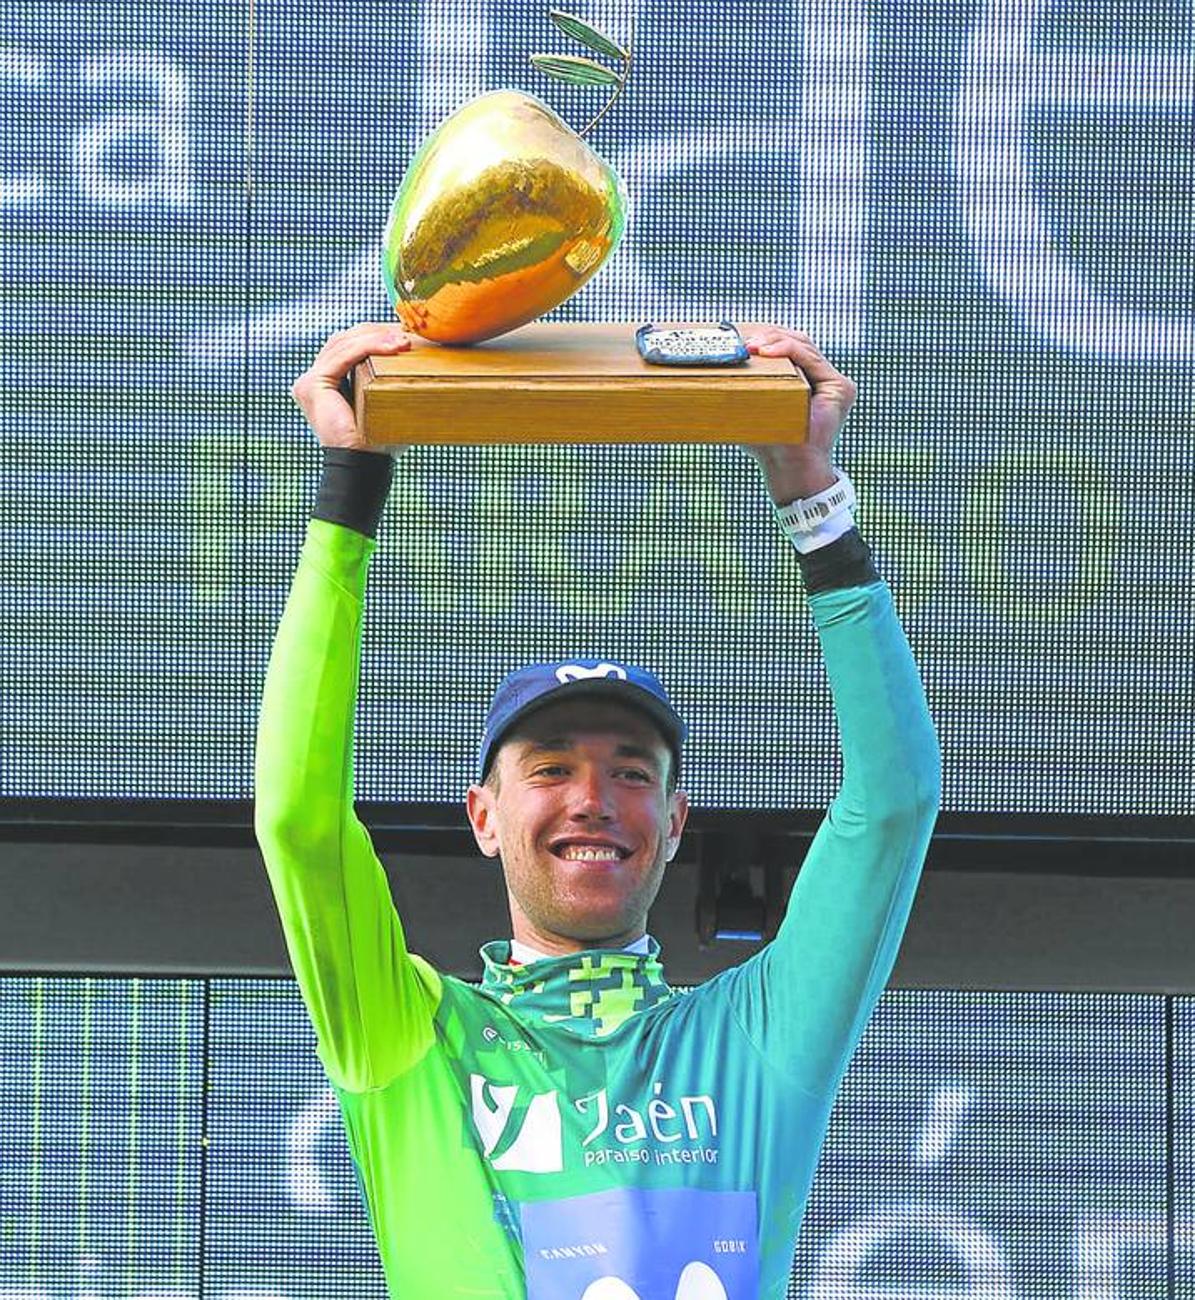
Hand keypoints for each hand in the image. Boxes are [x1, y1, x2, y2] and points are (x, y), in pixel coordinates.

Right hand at [289, 323, 412, 451]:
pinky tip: (393, 346)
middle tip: (409, 333)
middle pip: (345, 339)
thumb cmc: (380, 441)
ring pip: (344, 344)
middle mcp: (314, 379)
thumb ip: (391, 380)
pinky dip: (369, 347)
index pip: (349, 345)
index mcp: (328, 381)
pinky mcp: (312, 385)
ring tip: (406, 341)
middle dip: (377, 331)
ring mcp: (310, 382)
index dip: (376, 334)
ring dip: (377, 338)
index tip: (406, 332)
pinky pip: (343, 357)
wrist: (366, 467)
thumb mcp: (387, 402)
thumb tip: (424, 360)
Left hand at [741, 327, 857, 502]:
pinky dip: (789, 350)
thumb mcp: (749, 409)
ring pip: (803, 345)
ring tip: (752, 346)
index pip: (785, 348)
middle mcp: (821, 378)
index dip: (764, 337)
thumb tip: (705, 374)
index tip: (738, 338)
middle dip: (768, 335)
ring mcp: (833, 382)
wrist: (789, 470)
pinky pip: (812, 359)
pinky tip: (767, 351)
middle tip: (743, 341)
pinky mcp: (841, 387)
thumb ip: (740, 389)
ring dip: (775, 340)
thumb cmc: (768, 443)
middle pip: (795, 342)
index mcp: (803, 380)